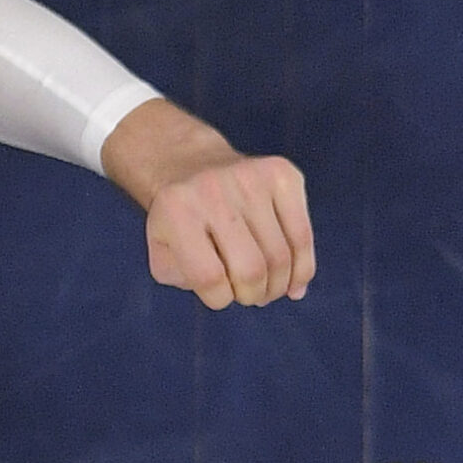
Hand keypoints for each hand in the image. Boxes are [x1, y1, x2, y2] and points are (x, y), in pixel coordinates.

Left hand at [102, 99, 314, 308]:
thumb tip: (240, 292)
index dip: (219, 299)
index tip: (218, 293)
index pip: (209, 278)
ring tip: (266, 287)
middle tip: (248, 294)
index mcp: (176, 210)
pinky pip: (303, 236)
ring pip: (281, 258)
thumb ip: (186, 281)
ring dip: (277, 286)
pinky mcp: (281, 174)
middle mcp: (213, 189)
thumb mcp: (160, 253)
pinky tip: (292, 279)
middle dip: (253, 295)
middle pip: (251, 271)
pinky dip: (302, 268)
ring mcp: (251, 178)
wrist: (189, 163)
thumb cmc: (178, 220)